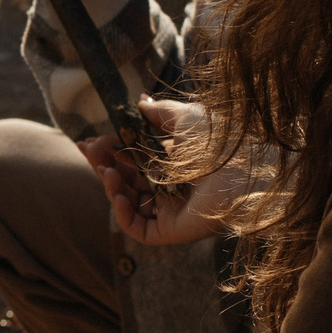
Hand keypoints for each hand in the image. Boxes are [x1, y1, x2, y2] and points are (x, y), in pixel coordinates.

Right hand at [77, 99, 240, 244]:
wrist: (242, 169)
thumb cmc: (219, 142)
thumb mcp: (183, 117)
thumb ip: (158, 112)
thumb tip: (140, 100)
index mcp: (172, 165)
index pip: (132, 161)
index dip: (109, 152)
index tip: (90, 141)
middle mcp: (170, 189)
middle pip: (126, 181)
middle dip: (104, 165)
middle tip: (89, 150)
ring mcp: (169, 212)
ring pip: (128, 204)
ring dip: (111, 186)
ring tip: (107, 171)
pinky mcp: (170, 231)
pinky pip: (137, 228)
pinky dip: (122, 212)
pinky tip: (118, 193)